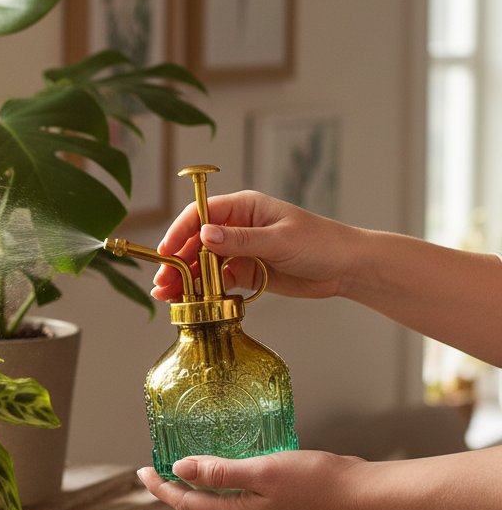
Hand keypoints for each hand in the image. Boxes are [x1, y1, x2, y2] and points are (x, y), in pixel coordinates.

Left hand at [137, 450, 366, 509]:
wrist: (361, 494)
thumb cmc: (316, 482)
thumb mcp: (262, 471)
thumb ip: (220, 472)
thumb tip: (181, 469)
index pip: (187, 504)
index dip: (161, 488)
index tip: (142, 472)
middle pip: (201, 505)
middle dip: (176, 487)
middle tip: (156, 467)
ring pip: (222, 500)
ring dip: (200, 484)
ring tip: (185, 463)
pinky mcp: (281, 506)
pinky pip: (242, 494)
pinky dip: (226, 480)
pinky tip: (229, 463)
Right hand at [151, 190, 360, 301]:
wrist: (347, 268)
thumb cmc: (321, 243)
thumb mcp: (279, 240)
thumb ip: (240, 239)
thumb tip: (204, 234)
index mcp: (243, 207)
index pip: (200, 214)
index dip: (179, 232)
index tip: (164, 252)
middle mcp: (236, 226)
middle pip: (196, 242)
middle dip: (177, 261)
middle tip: (162, 282)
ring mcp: (240, 250)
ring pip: (202, 264)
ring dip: (184, 279)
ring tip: (168, 296)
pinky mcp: (245, 272)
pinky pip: (216, 280)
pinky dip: (202, 291)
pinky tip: (189, 302)